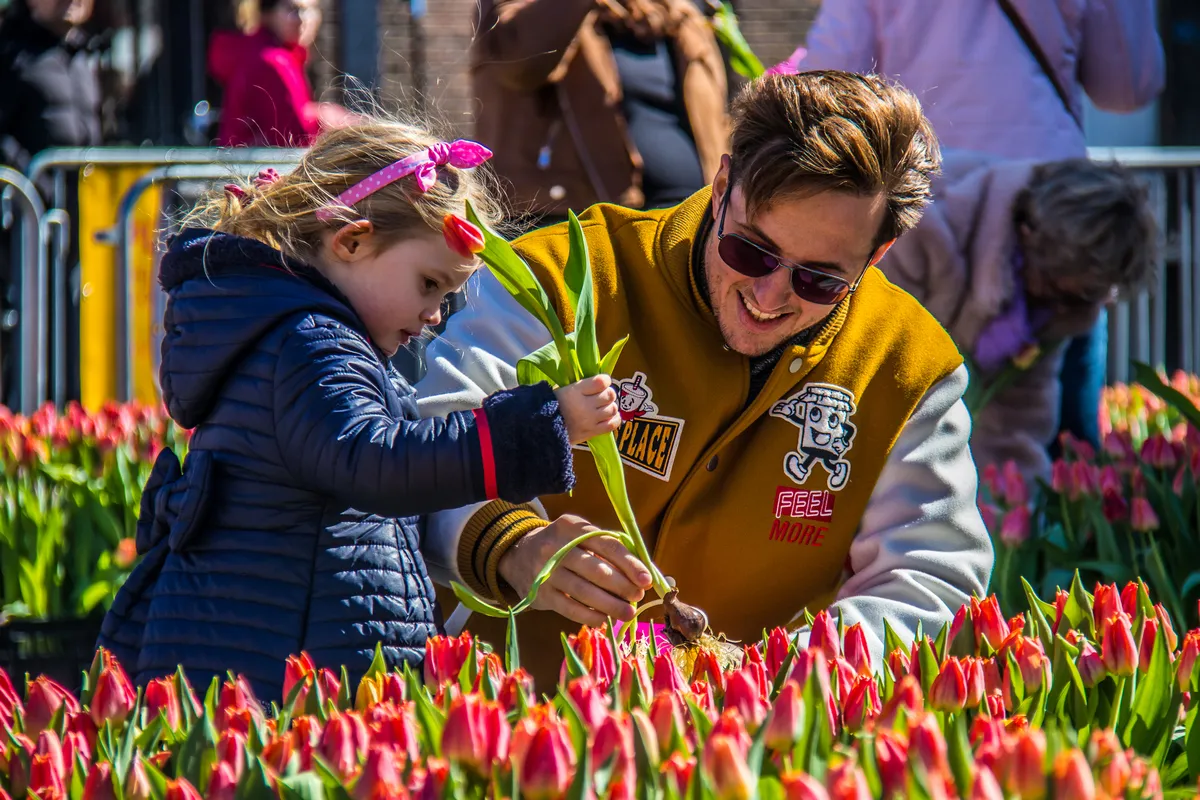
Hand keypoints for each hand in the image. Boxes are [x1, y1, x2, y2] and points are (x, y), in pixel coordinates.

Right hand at [499, 515, 652, 625]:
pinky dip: (590, 615)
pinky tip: (604, 619)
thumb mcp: (581, 537)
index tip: (646, 579)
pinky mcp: (540, 594)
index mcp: (572, 527)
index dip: (629, 563)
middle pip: (596, 569)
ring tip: (627, 613)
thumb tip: (643, 574)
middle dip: (622, 586)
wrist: (518, 554)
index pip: (607, 545)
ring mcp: (545, 571)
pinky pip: (570, 608)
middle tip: (637, 597)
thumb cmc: (563, 546)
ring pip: (584, 591)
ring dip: (610, 605)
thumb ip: (610, 550)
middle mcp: (556, 547)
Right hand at [554, 375, 620, 444]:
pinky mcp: (591, 432)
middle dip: (608, 394)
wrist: (542, 429)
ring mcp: (589, 420)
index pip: (601, 382)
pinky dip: (614, 419)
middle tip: (602, 396)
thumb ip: (580, 386)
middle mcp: (585, 405)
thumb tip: (598, 382)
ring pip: (612, 409)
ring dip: (610, 407)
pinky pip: (612, 425)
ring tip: (603, 407)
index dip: (605, 381)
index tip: (602, 383)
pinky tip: (609, 417)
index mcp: (575, 391)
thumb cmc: (551, 406)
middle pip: (610, 395)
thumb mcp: (562, 389)